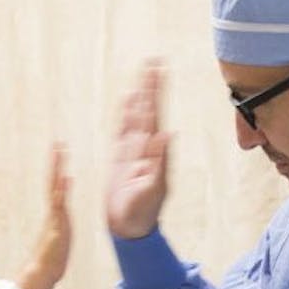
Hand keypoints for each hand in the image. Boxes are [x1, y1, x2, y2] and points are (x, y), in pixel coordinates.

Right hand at [19, 145, 71, 288]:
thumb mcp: (59, 246)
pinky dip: (62, 190)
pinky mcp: (56, 225)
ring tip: (60, 150)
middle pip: (53, 182)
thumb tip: (58, 238)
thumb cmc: (50, 264)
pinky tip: (66, 177)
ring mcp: (54, 217)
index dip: (57, 173)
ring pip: (55, 188)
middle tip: (58, 143)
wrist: (41, 274)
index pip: (56, 189)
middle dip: (56, 163)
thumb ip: (58, 238)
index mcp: (55, 216)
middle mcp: (54, 213)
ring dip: (58, 169)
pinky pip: (59, 204)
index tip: (59, 157)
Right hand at [106, 62, 170, 239]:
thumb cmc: (143, 212)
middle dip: (149, 84)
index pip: (155, 112)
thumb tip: (169, 133)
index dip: (157, 90)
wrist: (130, 228)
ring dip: (138, 95)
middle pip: (147, 108)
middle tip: (153, 60)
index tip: (160, 68)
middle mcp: (145, 146)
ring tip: (142, 74)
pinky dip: (124, 113)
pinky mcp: (120, 158)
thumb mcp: (154, 188)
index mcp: (154, 149)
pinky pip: (122, 130)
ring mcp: (132, 151)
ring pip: (135, 115)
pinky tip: (127, 100)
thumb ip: (160, 161)